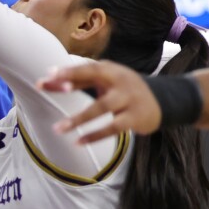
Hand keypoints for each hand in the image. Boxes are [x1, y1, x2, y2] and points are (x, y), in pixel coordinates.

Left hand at [37, 60, 161, 139]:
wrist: (162, 101)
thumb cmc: (123, 90)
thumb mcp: (106, 81)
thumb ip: (79, 82)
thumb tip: (47, 82)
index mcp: (110, 69)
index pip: (87, 67)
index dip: (68, 70)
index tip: (48, 74)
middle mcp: (119, 80)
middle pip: (93, 76)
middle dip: (70, 80)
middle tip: (46, 86)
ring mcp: (128, 98)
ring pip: (101, 107)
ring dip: (78, 118)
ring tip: (58, 128)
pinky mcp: (135, 118)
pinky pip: (112, 128)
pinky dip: (95, 135)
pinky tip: (78, 142)